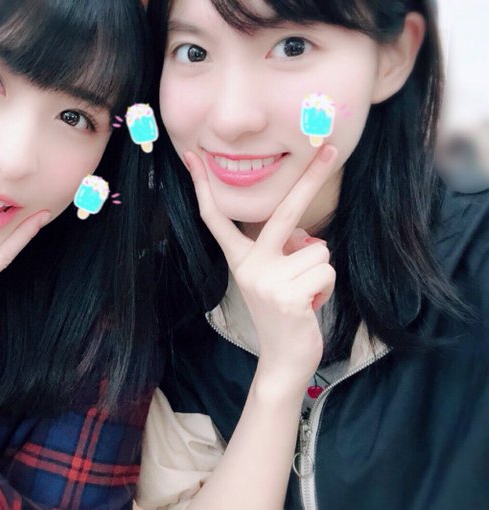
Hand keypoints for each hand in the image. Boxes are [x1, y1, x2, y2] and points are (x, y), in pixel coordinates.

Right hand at [184, 146, 338, 391]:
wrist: (283, 359)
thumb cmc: (284, 313)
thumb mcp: (275, 278)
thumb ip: (285, 251)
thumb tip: (307, 239)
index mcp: (241, 258)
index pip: (217, 219)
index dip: (203, 187)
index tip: (192, 158)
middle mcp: (249, 265)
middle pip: (284, 211)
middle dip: (310, 176)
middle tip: (332, 146)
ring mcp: (266, 280)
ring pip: (319, 251)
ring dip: (319, 273)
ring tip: (304, 295)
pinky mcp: (287, 296)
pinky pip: (325, 272)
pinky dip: (326, 289)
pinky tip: (309, 307)